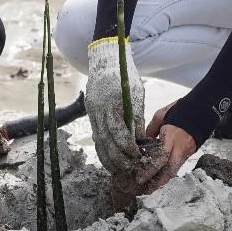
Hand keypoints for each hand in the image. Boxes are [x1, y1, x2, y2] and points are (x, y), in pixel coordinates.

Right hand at [85, 37, 145, 176]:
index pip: (117, 130)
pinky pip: (95, 136)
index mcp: (111, 103)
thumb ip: (136, 116)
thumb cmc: (124, 75)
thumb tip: (141, 139)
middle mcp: (98, 109)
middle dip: (117, 157)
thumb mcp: (136, 93)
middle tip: (130, 167)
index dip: (127, 146)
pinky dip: (102, 149)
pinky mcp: (90, 114)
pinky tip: (110, 159)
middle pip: (105, 140)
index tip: (137, 154)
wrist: (104, 60)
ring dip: (107, 158)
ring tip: (119, 170)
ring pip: (97, 141)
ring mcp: (92, 112)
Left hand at [137, 102, 198, 190]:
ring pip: (175, 170)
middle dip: (158, 182)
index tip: (140, 177)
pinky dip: (169, 172)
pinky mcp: (189, 153)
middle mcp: (180, 147)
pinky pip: (178, 165)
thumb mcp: (162, 114)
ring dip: (163, 180)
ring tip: (152, 187)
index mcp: (172, 137)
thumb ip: (151, 128)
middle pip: (170, 170)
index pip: (160, 158)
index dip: (150, 170)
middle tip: (146, 190)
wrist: (203, 110)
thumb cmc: (180, 110)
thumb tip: (143, 140)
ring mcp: (186, 151)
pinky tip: (161, 176)